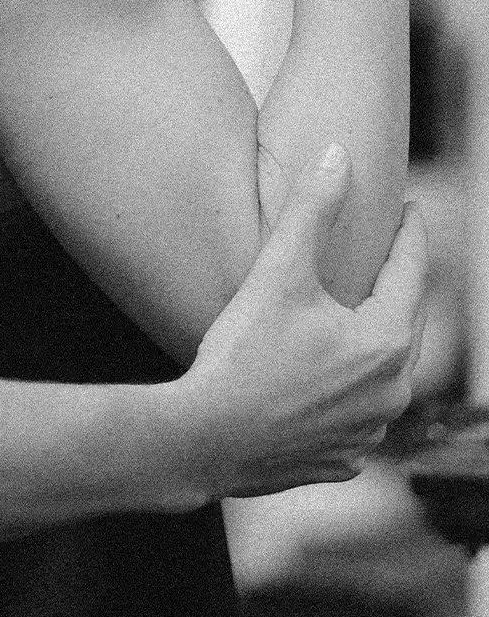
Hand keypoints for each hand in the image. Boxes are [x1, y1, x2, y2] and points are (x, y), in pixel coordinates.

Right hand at [181, 143, 426, 497]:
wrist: (206, 439)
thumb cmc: (242, 355)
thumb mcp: (278, 273)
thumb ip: (312, 211)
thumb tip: (339, 155)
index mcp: (385, 343)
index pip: (411, 275)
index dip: (410, 237)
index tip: (409, 209)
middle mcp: (391, 393)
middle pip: (404, 326)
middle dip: (396, 289)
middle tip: (385, 259)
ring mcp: (369, 433)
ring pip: (382, 376)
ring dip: (371, 346)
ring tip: (350, 320)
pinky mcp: (342, 461)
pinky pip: (357, 418)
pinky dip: (347, 394)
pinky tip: (323, 383)